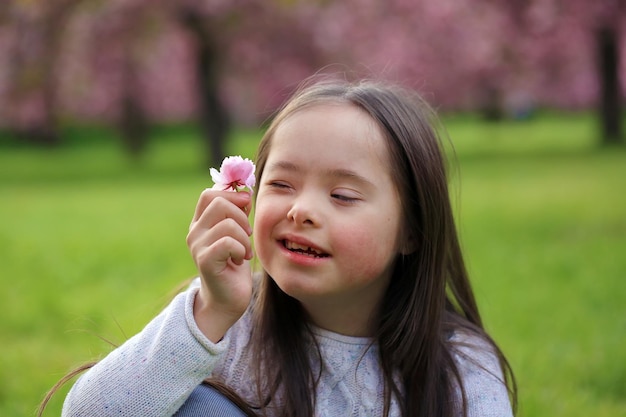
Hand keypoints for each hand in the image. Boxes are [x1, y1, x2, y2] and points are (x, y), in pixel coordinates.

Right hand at [186, 189, 252, 341]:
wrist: (228, 299)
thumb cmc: (235, 264)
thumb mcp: (238, 234)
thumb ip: (238, 213)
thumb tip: (245, 192)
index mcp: (201, 222)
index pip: (210, 194)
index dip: (232, 196)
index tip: (246, 209)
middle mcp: (194, 232)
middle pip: (220, 203)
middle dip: (242, 217)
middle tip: (247, 235)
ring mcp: (197, 246)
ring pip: (228, 224)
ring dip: (244, 238)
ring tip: (243, 252)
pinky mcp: (204, 260)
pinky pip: (228, 242)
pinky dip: (241, 250)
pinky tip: (240, 260)